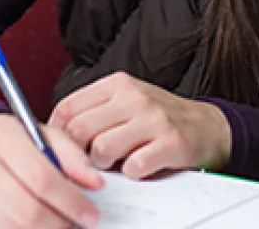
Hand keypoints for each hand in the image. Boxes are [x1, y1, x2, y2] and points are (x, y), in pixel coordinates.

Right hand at [0, 113, 103, 228]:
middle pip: (27, 211)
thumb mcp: (41, 134)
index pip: (42, 178)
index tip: (90, 213)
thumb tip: (96, 183)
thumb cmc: (5, 139)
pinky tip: (31, 223)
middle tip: (75, 222)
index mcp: (0, 135)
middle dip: (59, 223)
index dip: (71, 202)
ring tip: (56, 221)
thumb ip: (72, 156)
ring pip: (12, 228)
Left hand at [48, 72, 230, 179]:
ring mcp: (153, 119)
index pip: (68, 107)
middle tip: (89, 161)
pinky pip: (134, 167)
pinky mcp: (170, 143)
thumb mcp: (124, 102)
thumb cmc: (157, 117)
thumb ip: (93, 110)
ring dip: (103, 166)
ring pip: (102, 150)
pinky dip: (131, 174)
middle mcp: (134, 96)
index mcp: (117, 84)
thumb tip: (52, 134)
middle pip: (80, 130)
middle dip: (78, 153)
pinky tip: (139, 167)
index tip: (61, 148)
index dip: (57, 134)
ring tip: (116, 164)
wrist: (206, 126)